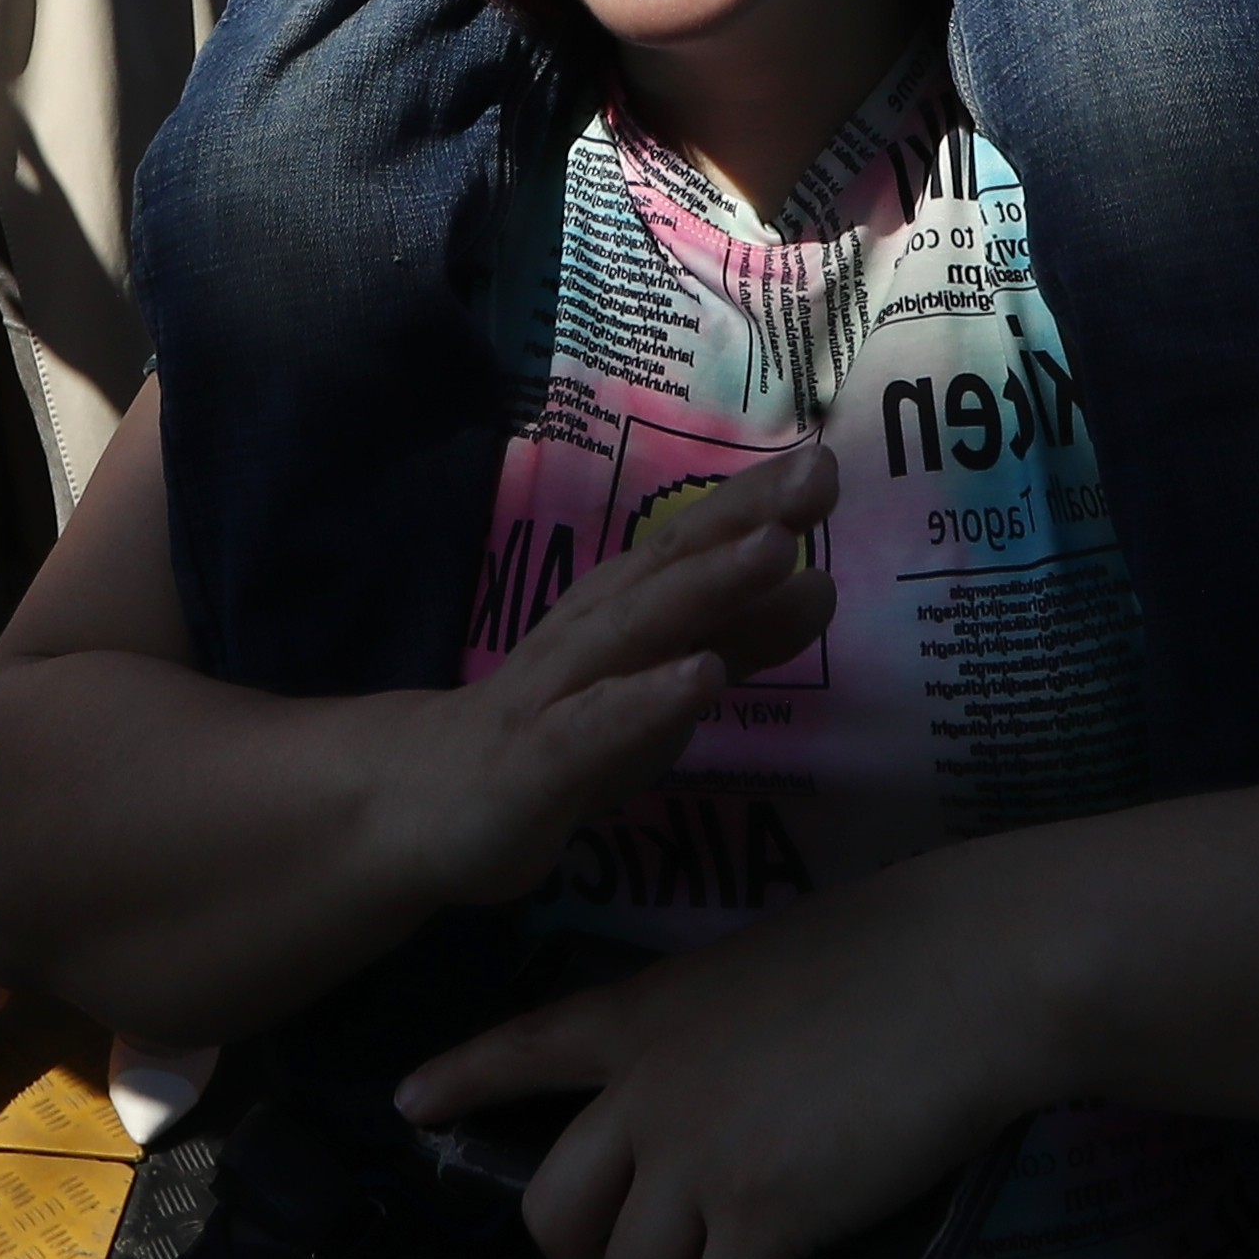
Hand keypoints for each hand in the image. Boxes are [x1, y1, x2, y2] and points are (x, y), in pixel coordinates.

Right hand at [380, 442, 830, 914]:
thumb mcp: (662, 679)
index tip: (829, 459)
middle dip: (745, 517)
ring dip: (707, 585)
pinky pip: (595, 728)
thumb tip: (821, 581)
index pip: (695, 540)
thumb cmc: (564, 727)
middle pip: (671, 565)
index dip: (760, 499)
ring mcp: (559, 690)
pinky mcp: (537, 762)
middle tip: (821, 474)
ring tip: (776, 549)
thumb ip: (739, 636)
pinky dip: (648, 701)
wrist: (430, 800)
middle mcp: (593, 628)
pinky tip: (702, 679)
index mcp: (623, 603)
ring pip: (637, 629)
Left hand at [396, 857, 1039, 1258]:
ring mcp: (698, 1153)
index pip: (522, 1047)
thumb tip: (712, 1110)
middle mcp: (647, 1088)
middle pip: (554, 1213)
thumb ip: (711, 1038)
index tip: (411, 1105)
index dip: (462, 1081)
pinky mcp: (762, 1213)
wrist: (971, 969)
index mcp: (644, 1015)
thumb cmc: (897, 957)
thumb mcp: (762, 970)